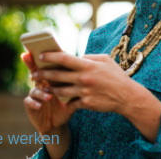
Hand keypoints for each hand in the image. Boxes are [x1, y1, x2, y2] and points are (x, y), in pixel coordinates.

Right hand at [21, 52, 74, 136]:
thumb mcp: (73, 94)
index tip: (41, 50)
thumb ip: (77, 82)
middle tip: (36, 66)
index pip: (47, 66)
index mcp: (51, 79)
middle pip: (35, 72)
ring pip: (34, 89)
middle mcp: (41, 84)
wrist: (58, 123)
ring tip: (49, 96)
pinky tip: (39, 105)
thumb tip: (88, 69)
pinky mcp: (30, 105)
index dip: (43, 58)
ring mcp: (34, 94)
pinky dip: (34, 102)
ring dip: (40, 92)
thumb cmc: (66, 106)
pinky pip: (29, 102)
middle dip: (32, 66)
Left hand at [33, 52, 160, 142]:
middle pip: (57, 75)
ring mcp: (84, 92)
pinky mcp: (86, 103)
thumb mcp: (105, 60)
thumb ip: (89, 57)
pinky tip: (60, 99)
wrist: (127, 96)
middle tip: (33, 73)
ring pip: (60, 91)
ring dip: (49, 89)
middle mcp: (84, 78)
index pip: (64, 58)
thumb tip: (77, 57)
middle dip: (42, 74)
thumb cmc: (116, 76)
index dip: (50, 56)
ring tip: (43, 87)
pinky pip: (70, 102)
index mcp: (88, 65)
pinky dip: (65, 100)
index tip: (40, 56)